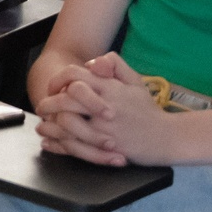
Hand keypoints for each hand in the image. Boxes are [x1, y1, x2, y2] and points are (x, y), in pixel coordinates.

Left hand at [37, 53, 174, 166]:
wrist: (168, 138)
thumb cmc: (148, 111)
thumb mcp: (135, 82)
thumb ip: (115, 65)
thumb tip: (92, 63)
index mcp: (110, 88)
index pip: (75, 76)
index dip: (58, 79)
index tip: (53, 87)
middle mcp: (105, 106)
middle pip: (66, 98)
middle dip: (49, 102)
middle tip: (42, 107)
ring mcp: (105, 128)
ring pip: (68, 122)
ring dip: (51, 124)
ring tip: (43, 125)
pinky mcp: (106, 148)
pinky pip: (76, 145)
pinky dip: (59, 144)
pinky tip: (50, 142)